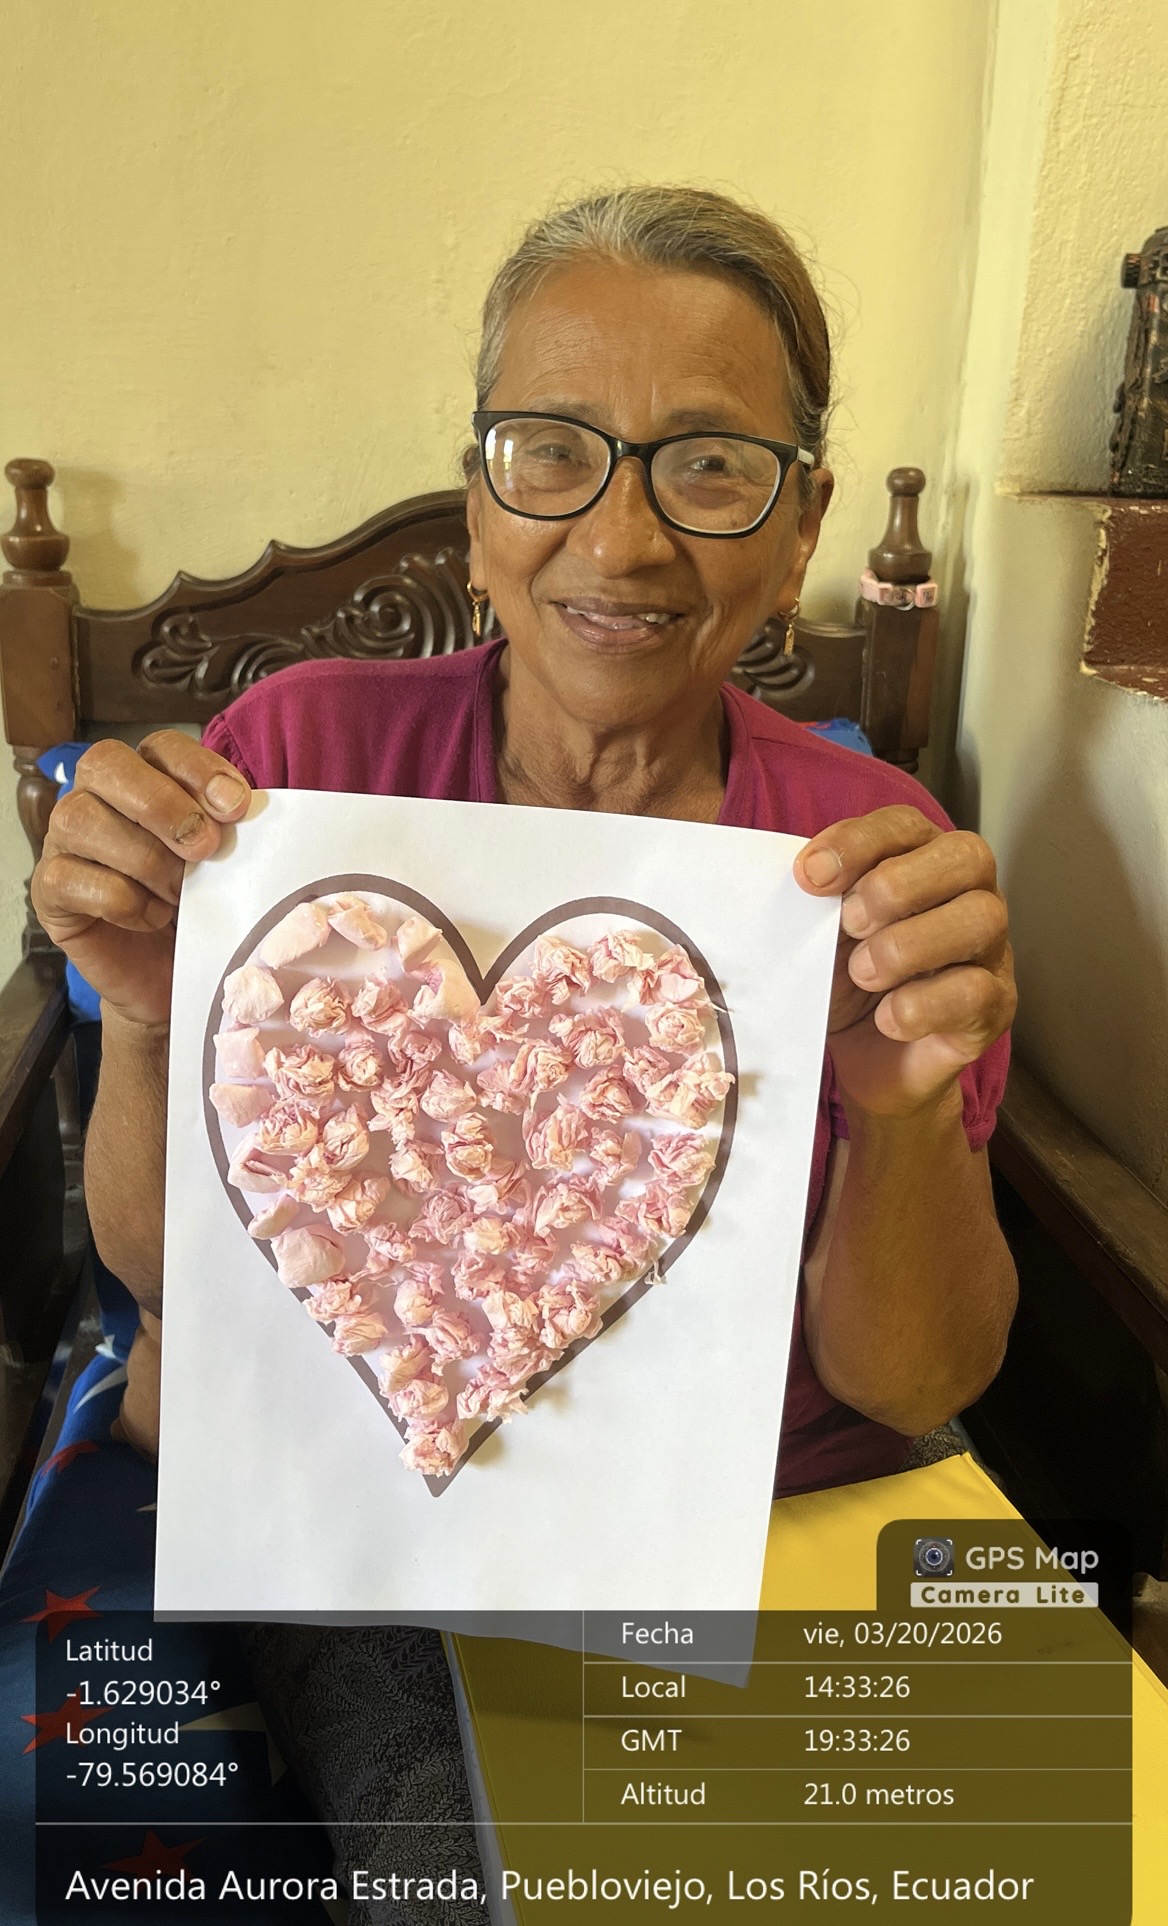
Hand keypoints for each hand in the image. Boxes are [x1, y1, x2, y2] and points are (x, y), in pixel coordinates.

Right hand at [31, 731, 251, 1028]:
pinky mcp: (50, 890)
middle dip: (162, 805)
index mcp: (143, 778)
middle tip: (205, 848)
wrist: (167, 975)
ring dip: (147, 860)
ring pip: (83, 820)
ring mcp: (64, 841)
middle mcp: (94, 797)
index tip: (236, 807)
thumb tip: (242, 808)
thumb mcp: (223, 864)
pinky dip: (124, 901)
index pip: (160, 746)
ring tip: (181, 895)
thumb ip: (227, 830)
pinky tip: (152, 917)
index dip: (197, 769)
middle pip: (106, 764)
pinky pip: (74, 879)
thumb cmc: (196, 908)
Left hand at [794, 805, 1014, 1118]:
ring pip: (980, 918)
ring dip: (907, 946)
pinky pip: (975, 991)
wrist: (862, 1062)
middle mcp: (968, 894)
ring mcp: (990, 949)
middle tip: (848, 926)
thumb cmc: (844, 983)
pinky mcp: (994, 1006)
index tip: (810, 875)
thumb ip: (819, 900)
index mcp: (921, 862)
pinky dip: (920, 1005)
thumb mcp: (819, 934)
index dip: (858, 842)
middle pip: (966, 855)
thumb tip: (808, 877)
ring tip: (863, 974)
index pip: (904, 826)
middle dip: (895, 887)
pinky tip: (886, 1018)